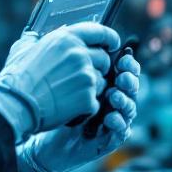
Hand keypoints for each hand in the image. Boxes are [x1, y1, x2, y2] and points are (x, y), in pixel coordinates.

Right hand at [0, 23, 119, 141]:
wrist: (14, 105)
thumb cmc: (15, 78)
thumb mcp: (21, 49)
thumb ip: (34, 40)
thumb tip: (34, 37)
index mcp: (66, 38)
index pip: (100, 32)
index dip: (110, 39)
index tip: (112, 45)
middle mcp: (80, 55)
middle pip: (104, 59)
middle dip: (97, 68)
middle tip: (80, 78)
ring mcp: (86, 77)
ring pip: (102, 82)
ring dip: (90, 89)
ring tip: (68, 94)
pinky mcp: (88, 99)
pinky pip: (95, 102)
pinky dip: (84, 107)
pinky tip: (67, 107)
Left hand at [17, 51, 140, 171]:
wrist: (41, 137)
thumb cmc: (51, 106)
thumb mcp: (57, 79)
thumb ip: (64, 58)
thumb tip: (65, 31)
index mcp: (104, 83)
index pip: (124, 69)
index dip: (128, 63)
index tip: (122, 56)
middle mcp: (112, 100)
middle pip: (131, 87)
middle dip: (130, 80)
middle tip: (121, 76)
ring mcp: (112, 119)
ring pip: (129, 108)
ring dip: (124, 100)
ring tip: (113, 96)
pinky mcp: (108, 139)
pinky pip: (121, 131)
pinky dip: (119, 123)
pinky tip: (110, 117)